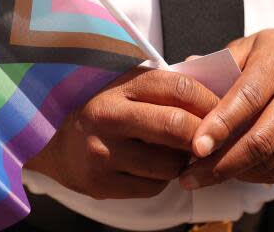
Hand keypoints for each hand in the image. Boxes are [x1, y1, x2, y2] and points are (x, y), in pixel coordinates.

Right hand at [25, 67, 218, 199]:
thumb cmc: (103, 109)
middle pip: (177, 126)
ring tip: (176, 154)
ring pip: (168, 164)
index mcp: (119, 85)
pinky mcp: (100, 183)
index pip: (179, 87)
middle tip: (213, 140)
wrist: (50, 140)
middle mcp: (108, 116)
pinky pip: (152, 187)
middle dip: (204, 136)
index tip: (223, 110)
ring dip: (182, 162)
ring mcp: (102, 152)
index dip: (209, 100)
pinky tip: (152, 168)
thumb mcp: (126, 87)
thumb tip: (218, 96)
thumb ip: (163, 89)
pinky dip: (161, 180)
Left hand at [179, 22, 273, 188]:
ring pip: (269, 160)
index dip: (220, 125)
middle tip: (190, 176)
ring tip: (201, 177)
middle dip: (221, 163)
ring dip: (232, 173)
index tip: (196, 146)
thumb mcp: (251, 43)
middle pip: (259, 139)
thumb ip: (218, 62)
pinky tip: (230, 173)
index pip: (247, 100)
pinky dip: (251, 175)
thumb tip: (184, 75)